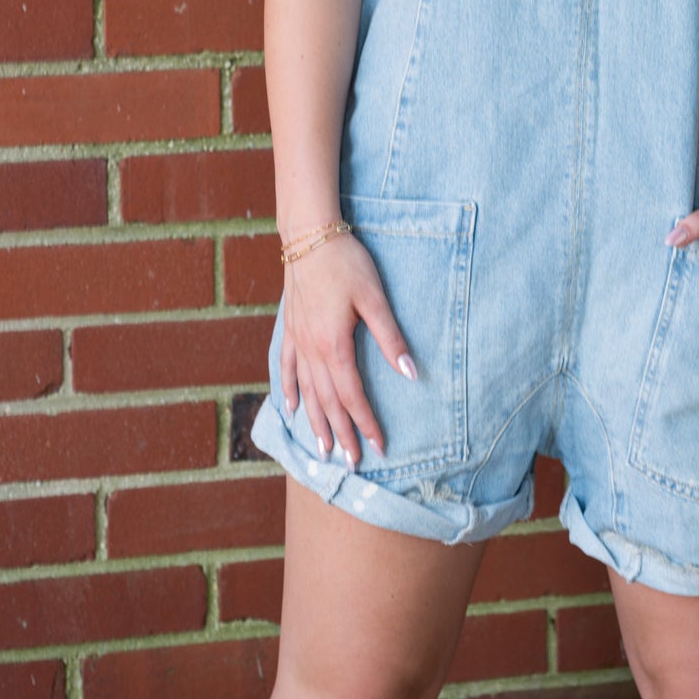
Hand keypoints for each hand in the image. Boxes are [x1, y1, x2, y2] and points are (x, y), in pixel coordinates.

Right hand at [280, 233, 415, 469]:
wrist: (309, 235)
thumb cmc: (347, 263)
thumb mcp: (375, 297)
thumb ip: (391, 337)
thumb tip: (411, 373)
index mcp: (335, 345)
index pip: (352, 396)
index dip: (365, 423)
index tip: (378, 446)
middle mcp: (312, 350)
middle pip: (327, 401)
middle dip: (342, 433)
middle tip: (352, 463)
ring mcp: (298, 340)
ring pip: (306, 391)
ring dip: (315, 422)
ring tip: (323, 450)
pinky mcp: (290, 327)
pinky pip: (288, 367)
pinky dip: (290, 390)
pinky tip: (291, 408)